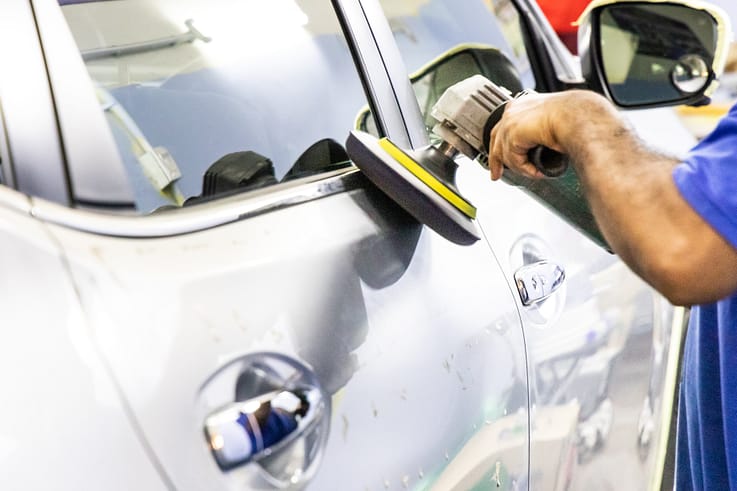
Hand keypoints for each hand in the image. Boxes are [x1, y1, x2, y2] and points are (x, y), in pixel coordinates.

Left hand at [487, 90, 618, 180]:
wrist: (580, 116)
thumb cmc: (575, 118)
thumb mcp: (552, 124)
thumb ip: (538, 134)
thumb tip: (536, 149)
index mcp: (523, 105)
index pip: (502, 126)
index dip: (499, 144)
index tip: (498, 159)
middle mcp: (514, 110)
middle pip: (496, 139)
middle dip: (496, 161)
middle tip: (496, 174)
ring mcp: (511, 121)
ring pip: (506, 154)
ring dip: (522, 168)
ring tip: (536, 172)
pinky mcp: (513, 133)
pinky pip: (514, 160)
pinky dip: (526, 169)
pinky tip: (538, 171)